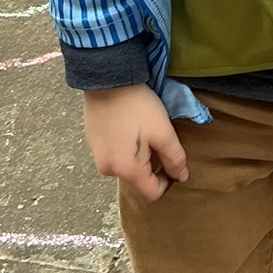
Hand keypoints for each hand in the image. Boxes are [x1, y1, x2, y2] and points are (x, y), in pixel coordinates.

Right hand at [81, 84, 188, 203]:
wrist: (106, 79)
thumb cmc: (138, 107)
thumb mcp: (163, 131)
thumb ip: (174, 158)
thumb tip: (181, 177)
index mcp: (126, 170)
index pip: (150, 194)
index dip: (166, 182)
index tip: (171, 161)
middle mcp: (107, 169)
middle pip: (137, 180)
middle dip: (151, 165)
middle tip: (157, 138)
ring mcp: (96, 156)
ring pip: (125, 166)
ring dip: (138, 155)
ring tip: (142, 130)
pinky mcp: (91, 142)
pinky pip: (113, 154)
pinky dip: (124, 146)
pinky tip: (128, 125)